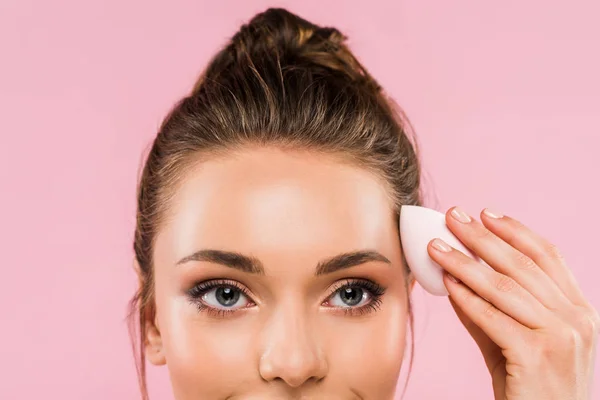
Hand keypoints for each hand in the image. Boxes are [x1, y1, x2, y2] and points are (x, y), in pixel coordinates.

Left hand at [427, 206, 598, 399]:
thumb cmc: (532, 386)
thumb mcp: (515, 341)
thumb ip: (490, 309)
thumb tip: (456, 276)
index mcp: (578, 310)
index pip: (548, 256)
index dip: (515, 231)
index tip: (486, 214)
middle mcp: (576, 319)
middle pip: (522, 264)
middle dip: (483, 237)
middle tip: (453, 217)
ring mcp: (560, 337)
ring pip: (504, 287)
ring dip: (465, 262)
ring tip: (437, 246)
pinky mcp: (537, 355)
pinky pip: (493, 317)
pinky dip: (466, 297)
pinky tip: (446, 282)